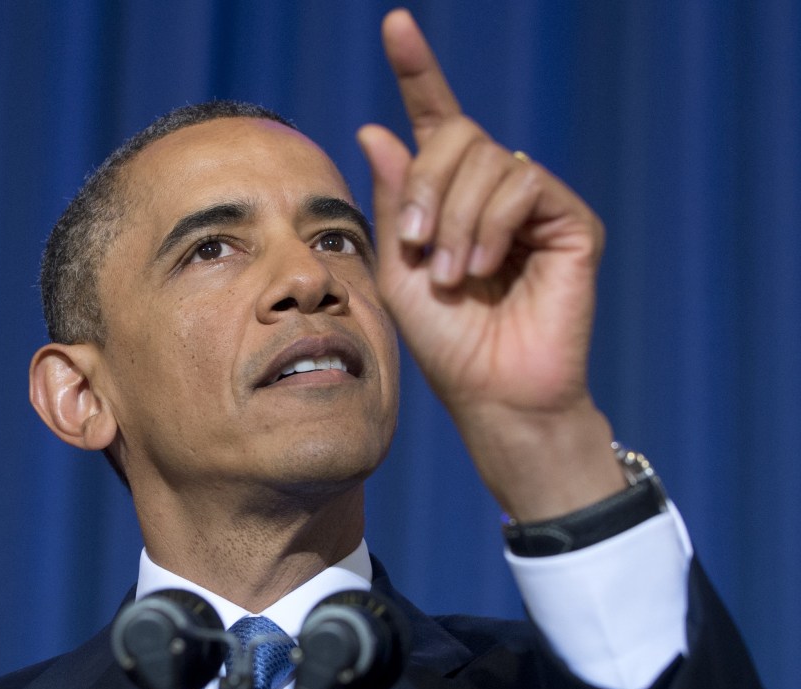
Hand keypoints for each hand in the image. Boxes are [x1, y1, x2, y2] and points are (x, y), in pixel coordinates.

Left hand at [358, 10, 624, 519]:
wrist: (492, 391)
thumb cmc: (444, 339)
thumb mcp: (399, 267)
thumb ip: (394, 200)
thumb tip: (379, 127)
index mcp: (451, 197)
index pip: (436, 121)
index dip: (419, 70)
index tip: (395, 24)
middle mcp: (495, 190)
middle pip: (458, 133)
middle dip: (426, 186)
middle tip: (418, 245)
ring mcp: (536, 202)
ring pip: (490, 159)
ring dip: (456, 218)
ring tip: (455, 275)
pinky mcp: (571, 220)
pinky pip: (524, 184)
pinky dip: (491, 225)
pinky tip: (484, 268)